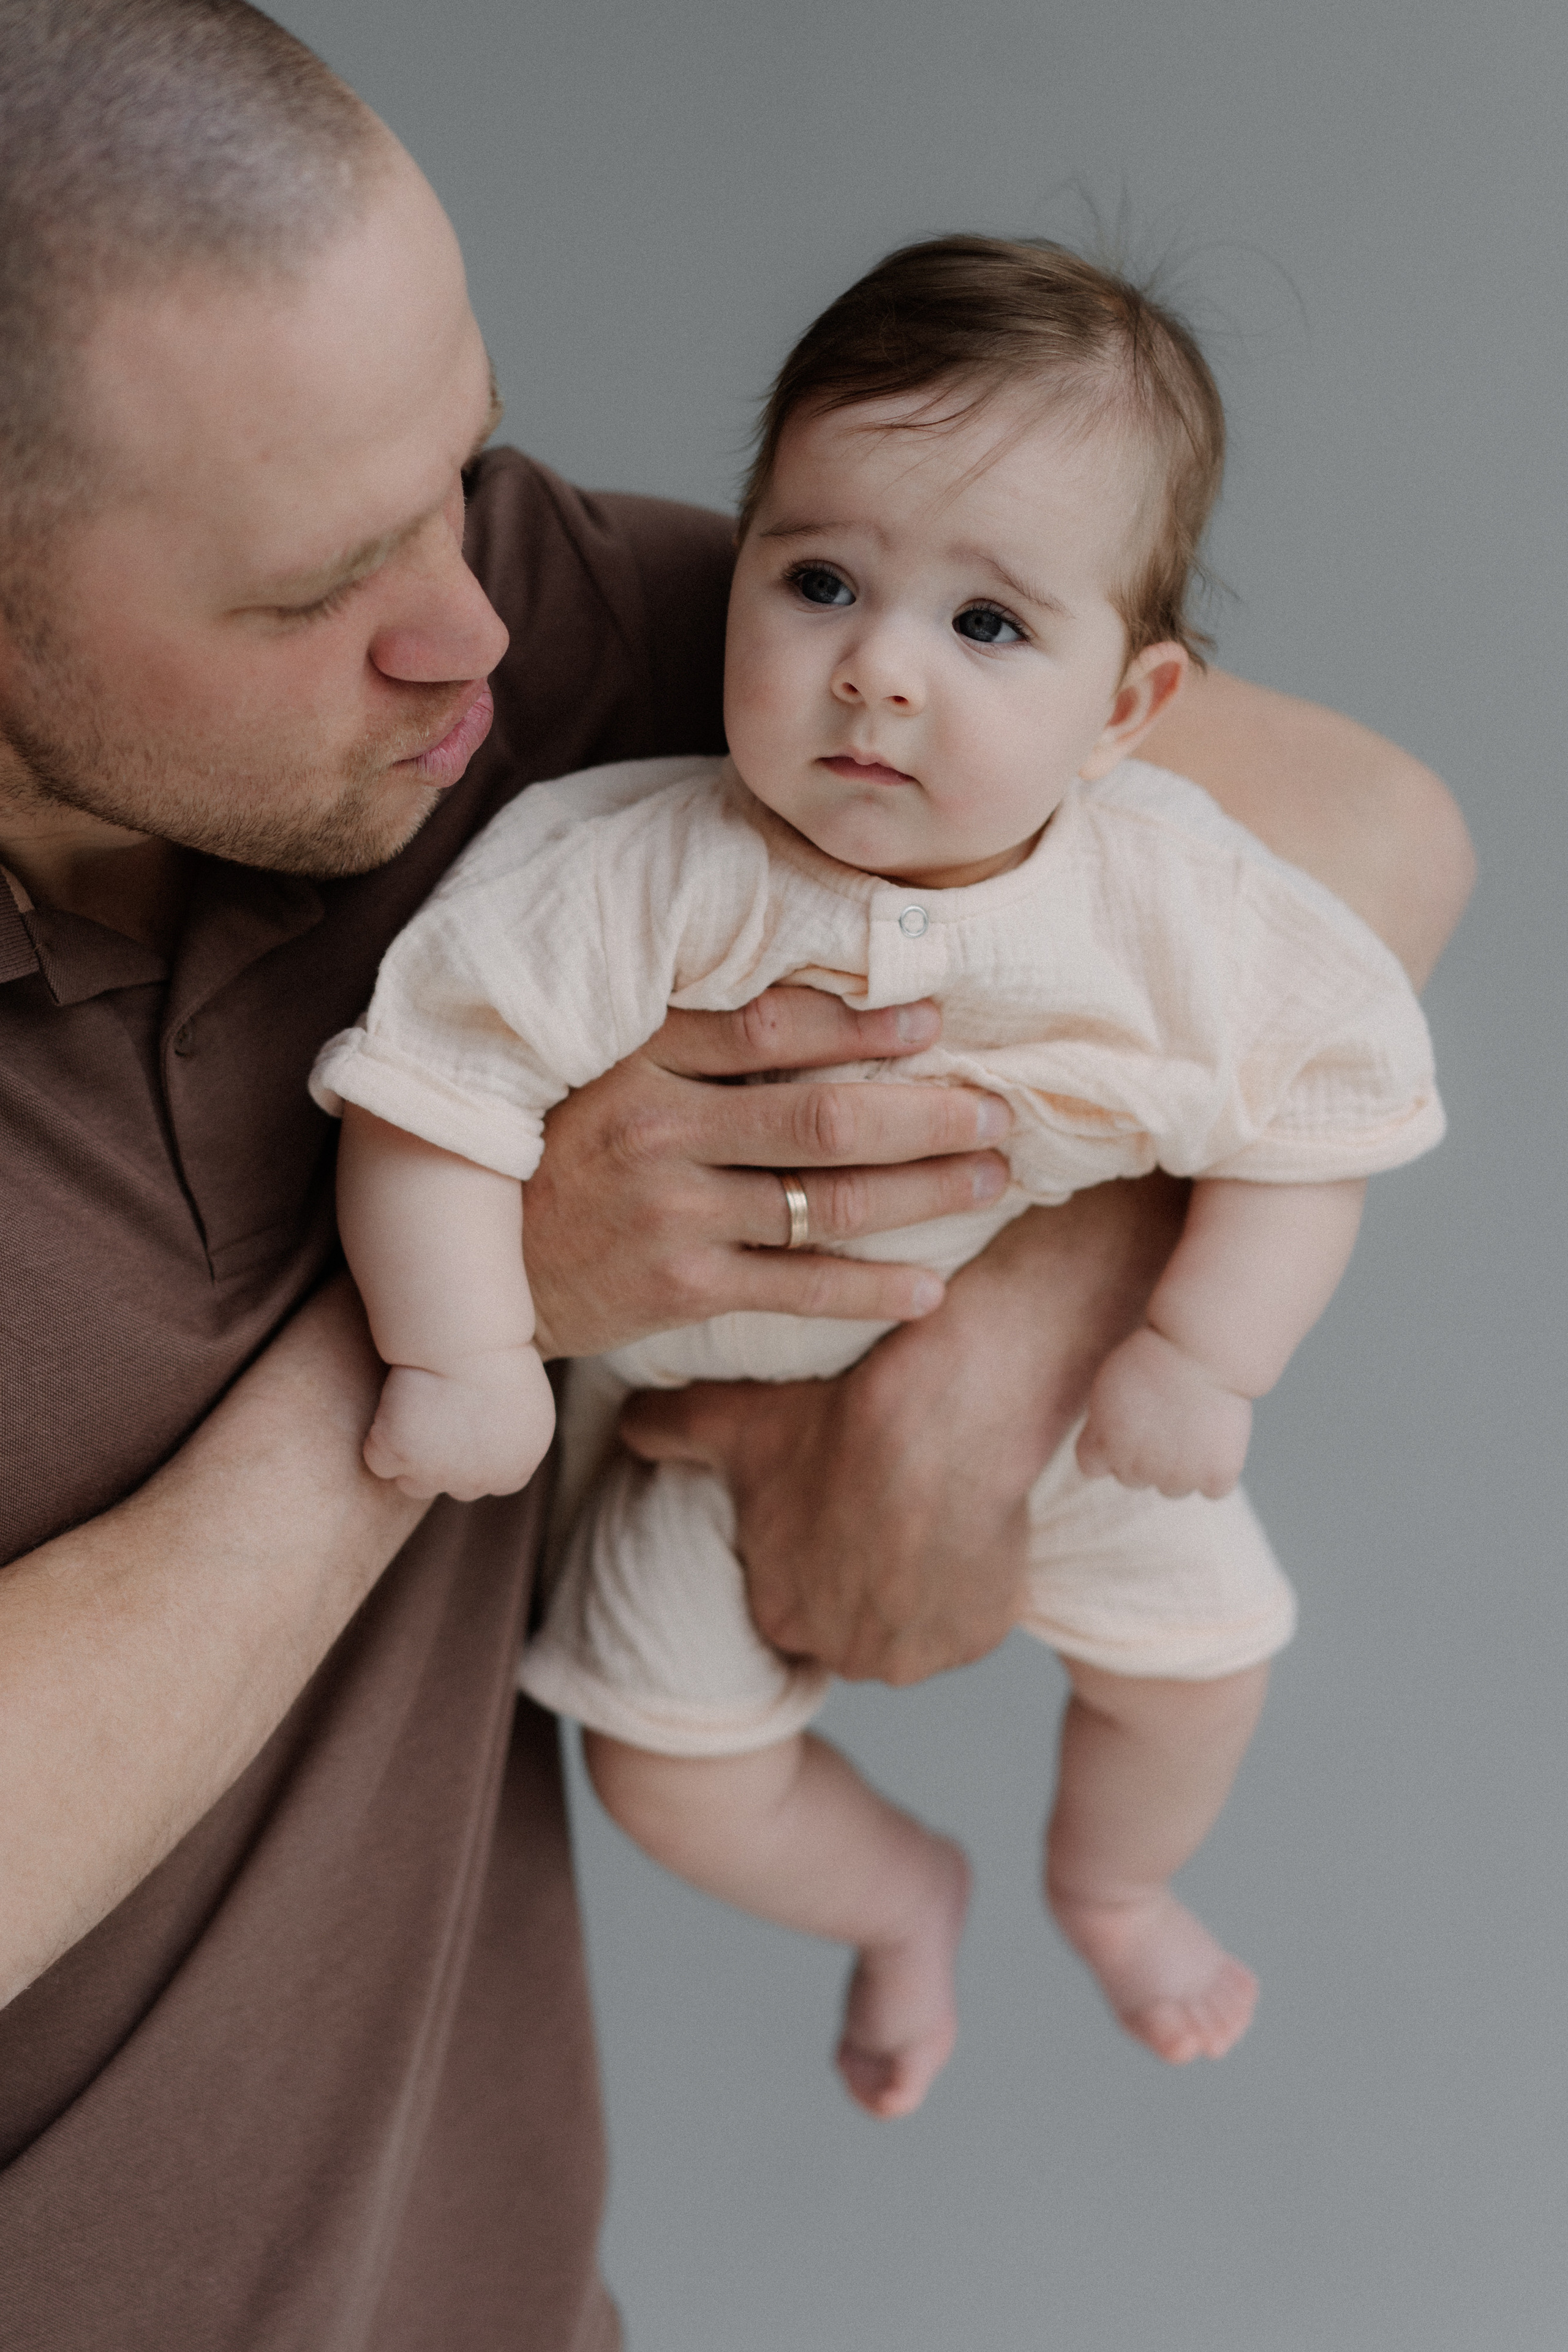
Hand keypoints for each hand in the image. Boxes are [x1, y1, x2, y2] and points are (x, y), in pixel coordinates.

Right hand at [362, 1345, 556, 1500]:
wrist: (465, 1338)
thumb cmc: (495, 1353)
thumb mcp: (525, 1402)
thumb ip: (510, 1435)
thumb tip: (488, 1444)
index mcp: (518, 1465)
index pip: (499, 1483)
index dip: (480, 1460)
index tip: (468, 1430)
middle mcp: (479, 1481)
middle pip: (456, 1487)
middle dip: (444, 1461)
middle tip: (436, 1417)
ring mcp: (436, 1475)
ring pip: (413, 1485)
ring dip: (410, 1457)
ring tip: (413, 1412)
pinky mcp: (398, 1456)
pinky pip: (379, 1461)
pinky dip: (379, 1438)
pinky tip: (392, 1405)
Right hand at [521, 986, 1011, 1358]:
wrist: (480, 1265)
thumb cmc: (559, 1152)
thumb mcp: (603, 1069)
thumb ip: (692, 1037)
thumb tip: (814, 1001)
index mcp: (643, 1059)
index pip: (774, 1029)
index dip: (864, 1022)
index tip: (935, 1020)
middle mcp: (661, 1130)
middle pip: (824, 1118)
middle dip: (927, 1116)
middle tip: (998, 1112)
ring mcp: (673, 1214)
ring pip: (828, 1202)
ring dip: (924, 1194)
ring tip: (991, 1181)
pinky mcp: (680, 1288)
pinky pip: (799, 1287)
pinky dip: (871, 1290)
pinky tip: (931, 1288)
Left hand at [623, 1178, 1190, 1680]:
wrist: (945, 1413)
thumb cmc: (833, 1416)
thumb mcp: (732, 1416)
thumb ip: (668, 1429)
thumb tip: (625, 1426)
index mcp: (779, 1614)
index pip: (795, 1599)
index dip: (820, 1551)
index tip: (842, 1506)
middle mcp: (842, 1652)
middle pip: (855, 1621)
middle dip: (868, 1579)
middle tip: (888, 1507)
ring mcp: (914, 1652)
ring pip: (912, 1626)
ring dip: (919, 1588)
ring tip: (929, 1514)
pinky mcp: (976, 1637)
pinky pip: (971, 1620)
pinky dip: (971, 1586)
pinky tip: (964, 1528)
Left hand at [1076, 1324, 1251, 1499]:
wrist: (1201, 1349)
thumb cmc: (1155, 1354)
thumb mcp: (1107, 1385)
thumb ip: (1102, 1424)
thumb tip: (1106, 1444)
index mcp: (1104, 1444)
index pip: (1092, 1467)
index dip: (1108, 1449)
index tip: (1124, 1429)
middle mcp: (1136, 1468)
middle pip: (1133, 1479)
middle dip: (1144, 1459)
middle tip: (1165, 1423)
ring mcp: (1177, 1476)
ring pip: (1173, 1489)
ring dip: (1181, 1469)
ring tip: (1193, 1429)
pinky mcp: (1215, 1476)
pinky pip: (1214, 1489)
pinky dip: (1218, 1471)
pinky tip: (1218, 1441)